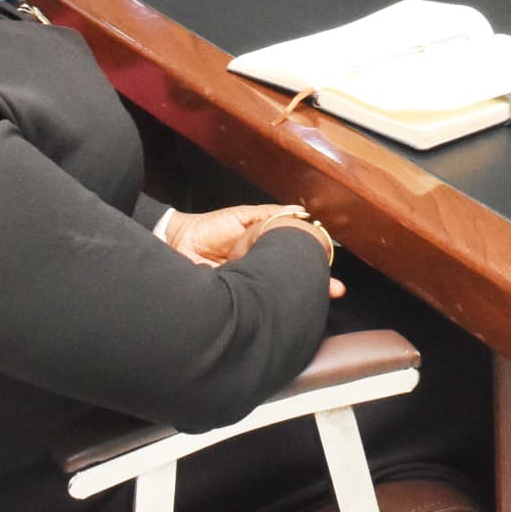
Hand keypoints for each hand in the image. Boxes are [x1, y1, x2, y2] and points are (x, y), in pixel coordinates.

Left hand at [162, 205, 345, 296]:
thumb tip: (299, 212)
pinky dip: (264, 299)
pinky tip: (278, 299)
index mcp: (264, 252)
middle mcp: (259, 271)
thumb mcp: (242, 216)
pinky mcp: (233, 297)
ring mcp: (248, 286)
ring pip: (274, 292)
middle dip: (313, 287)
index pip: (294, 261)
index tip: (331, 269)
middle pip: (290, 281)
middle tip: (333, 290)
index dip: (315, 266)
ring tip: (314, 295)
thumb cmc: (208, 228)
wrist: (177, 242)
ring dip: (293, 295)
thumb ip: (269, 215)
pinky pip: (253, 300)